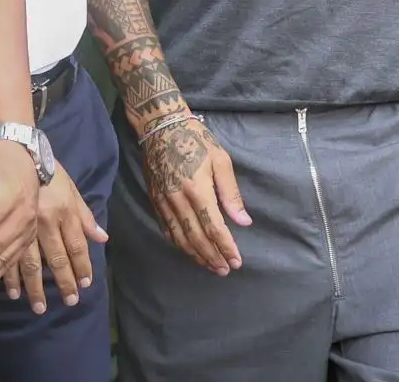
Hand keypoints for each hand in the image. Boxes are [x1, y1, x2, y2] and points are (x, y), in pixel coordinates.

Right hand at [1, 168, 108, 313]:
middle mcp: (48, 222)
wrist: (20, 153)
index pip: (77, 245)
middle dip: (64, 282)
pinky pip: (8, 255)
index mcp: (66, 212)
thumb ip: (86, 217)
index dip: (82, 266)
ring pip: (32, 263)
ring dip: (36, 287)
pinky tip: (13, 292)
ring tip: (39, 306)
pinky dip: (11, 276)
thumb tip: (103, 238)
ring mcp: (25, 226)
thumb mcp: (73, 190)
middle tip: (69, 303)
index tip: (85, 285)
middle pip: (57, 259)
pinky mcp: (5, 226)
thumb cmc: (50, 173)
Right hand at [144, 116, 250, 274]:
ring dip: (196, 255)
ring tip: (211, 266)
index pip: (214, 227)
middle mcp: (178, 201)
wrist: (161, 128)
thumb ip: (231, 193)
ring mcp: (164, 203)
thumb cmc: (196, 140)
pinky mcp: (155, 202)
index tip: (236, 260)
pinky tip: (189, 251)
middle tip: (225, 270)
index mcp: (197, 190)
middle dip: (212, 256)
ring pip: (180, 239)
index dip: (225, 247)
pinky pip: (167, 230)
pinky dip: (179, 245)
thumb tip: (243, 221)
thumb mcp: (221, 160)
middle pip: (196, 238)